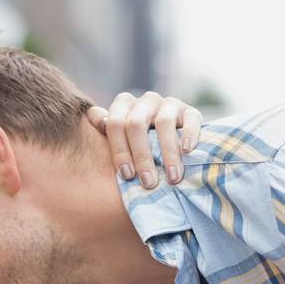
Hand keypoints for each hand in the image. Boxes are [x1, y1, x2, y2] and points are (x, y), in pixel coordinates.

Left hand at [88, 91, 202, 188]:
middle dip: (141, 156)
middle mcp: (146, 101)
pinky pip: (191, 119)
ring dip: (168, 154)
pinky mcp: (190, 112)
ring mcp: (169, 104)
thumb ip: (105, 129)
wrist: (172, 142)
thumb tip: (93, 117)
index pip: (115, 123)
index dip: (119, 151)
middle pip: (137, 124)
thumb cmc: (139, 146)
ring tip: (172, 178)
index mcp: (125, 105)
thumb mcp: (120, 139)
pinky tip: (187, 151)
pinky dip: (189, 135)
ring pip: (164, 122)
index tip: (127, 176)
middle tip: (148, 182)